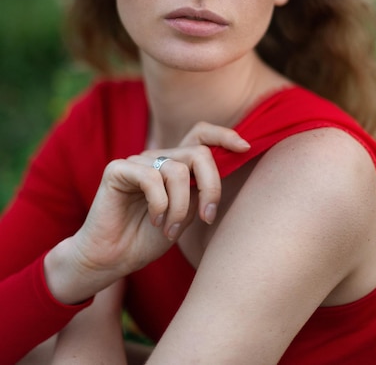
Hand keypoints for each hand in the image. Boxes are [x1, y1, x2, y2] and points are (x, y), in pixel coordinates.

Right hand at [44, 123, 249, 303]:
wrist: (111, 259)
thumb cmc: (147, 238)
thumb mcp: (185, 215)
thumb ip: (199, 191)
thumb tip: (221, 172)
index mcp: (175, 165)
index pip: (201, 134)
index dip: (224, 135)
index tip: (245, 147)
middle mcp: (158, 157)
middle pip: (199, 153)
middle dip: (212, 186)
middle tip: (207, 217)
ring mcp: (137, 161)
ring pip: (178, 170)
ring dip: (181, 207)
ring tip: (171, 229)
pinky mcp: (117, 170)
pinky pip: (151, 178)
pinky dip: (160, 205)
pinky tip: (155, 221)